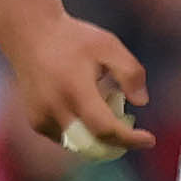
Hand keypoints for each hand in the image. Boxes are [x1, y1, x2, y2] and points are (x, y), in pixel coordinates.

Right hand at [0, 10, 151, 151]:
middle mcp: (55, 108)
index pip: (103, 127)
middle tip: (127, 122)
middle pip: (94, 144)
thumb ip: (131, 72)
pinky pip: (67, 139)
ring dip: (98, 134)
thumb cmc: (74, 40)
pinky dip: (82, 130)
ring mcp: (42, 118)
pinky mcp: (37, 123)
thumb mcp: (109, 45)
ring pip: (81, 144)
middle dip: (117, 142)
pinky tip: (82, 104)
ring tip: (99, 101)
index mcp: (74, 88)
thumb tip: (141, 102)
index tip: (149, 140)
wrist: (30, 36)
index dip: (128, 139)